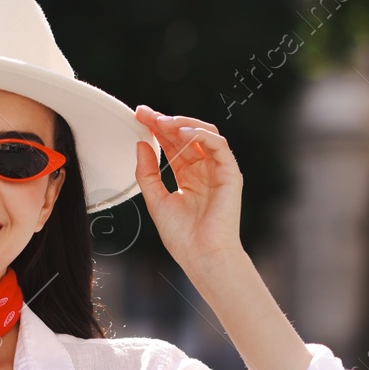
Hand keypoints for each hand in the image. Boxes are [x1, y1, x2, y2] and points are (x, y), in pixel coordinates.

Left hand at [132, 105, 244, 268]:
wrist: (202, 256)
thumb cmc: (182, 236)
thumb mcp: (156, 200)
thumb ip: (147, 173)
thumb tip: (141, 144)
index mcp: (188, 176)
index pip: (171, 145)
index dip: (156, 129)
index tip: (138, 116)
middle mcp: (204, 169)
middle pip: (185, 136)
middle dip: (164, 121)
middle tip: (145, 113)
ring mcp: (218, 170)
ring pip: (203, 134)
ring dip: (181, 124)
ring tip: (161, 122)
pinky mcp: (230, 173)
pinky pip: (218, 145)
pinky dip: (200, 135)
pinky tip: (182, 133)